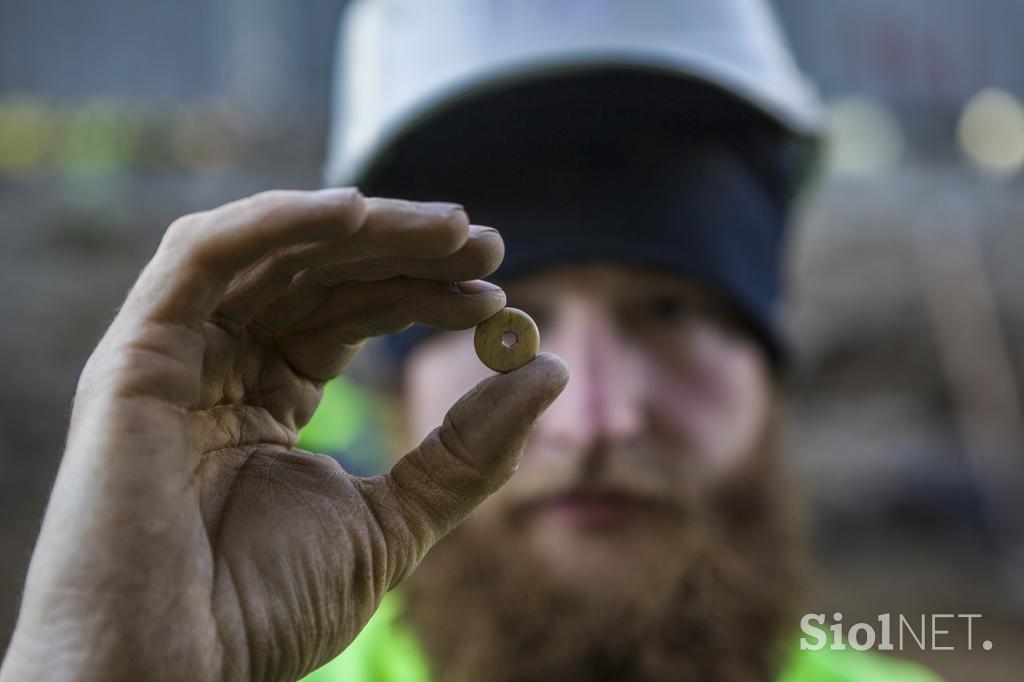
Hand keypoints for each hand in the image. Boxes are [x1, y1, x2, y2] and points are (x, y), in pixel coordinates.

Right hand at [0, 189, 567, 681]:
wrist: (176, 674)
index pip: (352, 315)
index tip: (496, 291)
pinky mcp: (136, 353)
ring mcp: (177, 355)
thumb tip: (548, 372)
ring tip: (450, 228)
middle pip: (320, 274)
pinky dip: (276, 221)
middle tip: (485, 241)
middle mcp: (222, 364)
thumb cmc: (266, 611)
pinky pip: (203, 258)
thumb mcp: (394, 523)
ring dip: (363, 228)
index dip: (422, 294)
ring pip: (274, 253)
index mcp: (268, 398)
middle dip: (405, 251)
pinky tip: (355, 212)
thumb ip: (467, 452)